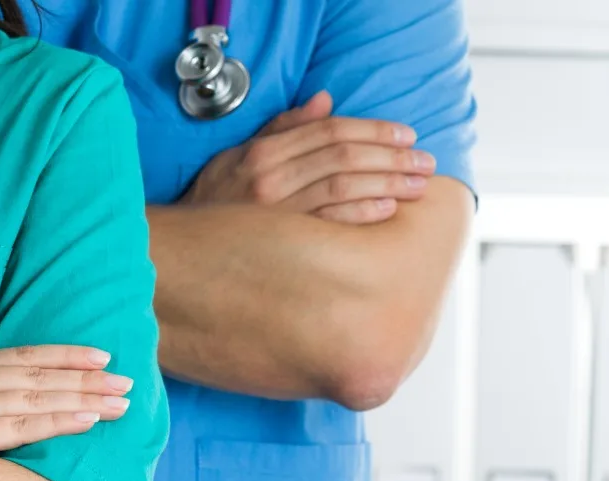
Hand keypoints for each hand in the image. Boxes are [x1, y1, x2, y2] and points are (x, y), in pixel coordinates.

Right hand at [0, 345, 133, 456]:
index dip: (67, 355)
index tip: (104, 358)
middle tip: (125, 383)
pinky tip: (90, 419)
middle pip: (38, 376)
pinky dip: (61, 421)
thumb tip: (58, 396)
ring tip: (119, 403)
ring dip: (85, 398)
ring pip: (38, 398)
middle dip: (87, 379)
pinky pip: (26, 426)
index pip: (25, 355)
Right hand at [181, 91, 436, 223]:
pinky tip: (385, 210)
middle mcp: (270, 179)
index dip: (372, 130)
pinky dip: (360, 214)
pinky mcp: (281, 245)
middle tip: (424, 161)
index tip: (406, 134)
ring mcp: (276, 213)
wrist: (184, 251)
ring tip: (417, 185)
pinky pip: (328, 223)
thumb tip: (324, 101)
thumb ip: (283, 129)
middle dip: (390, 156)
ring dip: (386, 183)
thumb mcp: (238, 156)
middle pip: (342, 156)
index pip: (328, 131)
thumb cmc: (216, 203)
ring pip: (341, 187)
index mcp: (263, 153)